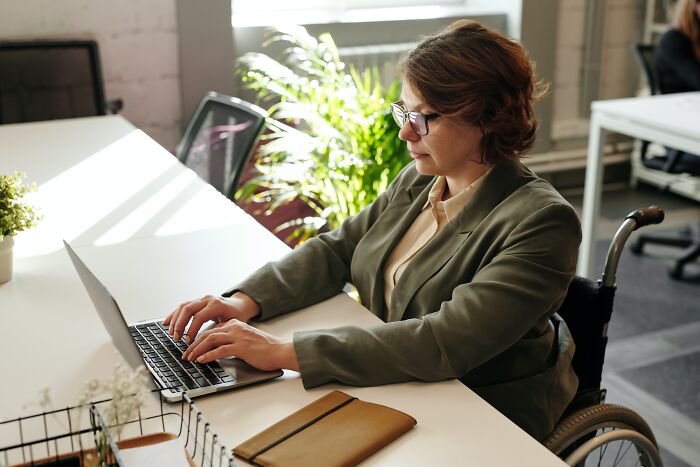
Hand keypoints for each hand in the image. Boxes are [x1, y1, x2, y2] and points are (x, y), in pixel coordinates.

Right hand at [162, 292, 259, 343]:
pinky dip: (173, 314)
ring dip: (175, 320)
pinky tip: (166, 322)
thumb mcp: (232, 324)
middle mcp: (208, 299)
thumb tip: (207, 344)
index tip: (188, 341)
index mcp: (216, 305)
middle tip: (176, 337)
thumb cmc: (237, 316)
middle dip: (180, 324)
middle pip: (188, 309)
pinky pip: (182, 306)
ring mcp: (202, 299)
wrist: (239, 305)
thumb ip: (219, 331)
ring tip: (171, 333)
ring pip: (183, 306)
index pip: (199, 317)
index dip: (192, 330)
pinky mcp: (197, 301)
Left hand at [181, 319, 299, 371]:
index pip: (211, 330)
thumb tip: (216, 350)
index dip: (198, 339)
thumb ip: (231, 341)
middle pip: (207, 334)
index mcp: (235, 324)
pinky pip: (220, 350)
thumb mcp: (245, 340)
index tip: (190, 348)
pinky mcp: (241, 347)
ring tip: (190, 358)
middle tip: (185, 355)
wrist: (280, 351)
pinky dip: (208, 355)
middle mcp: (235, 327)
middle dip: (193, 345)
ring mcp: (238, 336)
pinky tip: (201, 361)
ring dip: (197, 350)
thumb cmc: (265, 349)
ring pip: (210, 340)